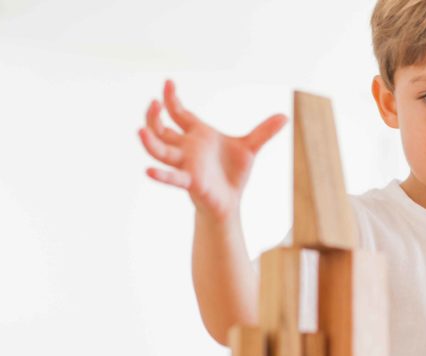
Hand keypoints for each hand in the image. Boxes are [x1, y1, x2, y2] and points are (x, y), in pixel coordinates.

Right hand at [138, 80, 287, 221]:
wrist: (231, 201)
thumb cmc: (233, 174)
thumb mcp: (250, 148)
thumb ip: (264, 132)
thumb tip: (285, 116)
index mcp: (197, 134)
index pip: (178, 112)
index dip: (171, 98)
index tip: (167, 83)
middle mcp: (186, 147)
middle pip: (161, 129)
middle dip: (155, 116)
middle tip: (154, 103)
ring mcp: (185, 164)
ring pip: (161, 151)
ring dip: (150, 141)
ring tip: (140, 130)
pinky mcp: (190, 182)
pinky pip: (172, 178)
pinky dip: (161, 176)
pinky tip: (148, 172)